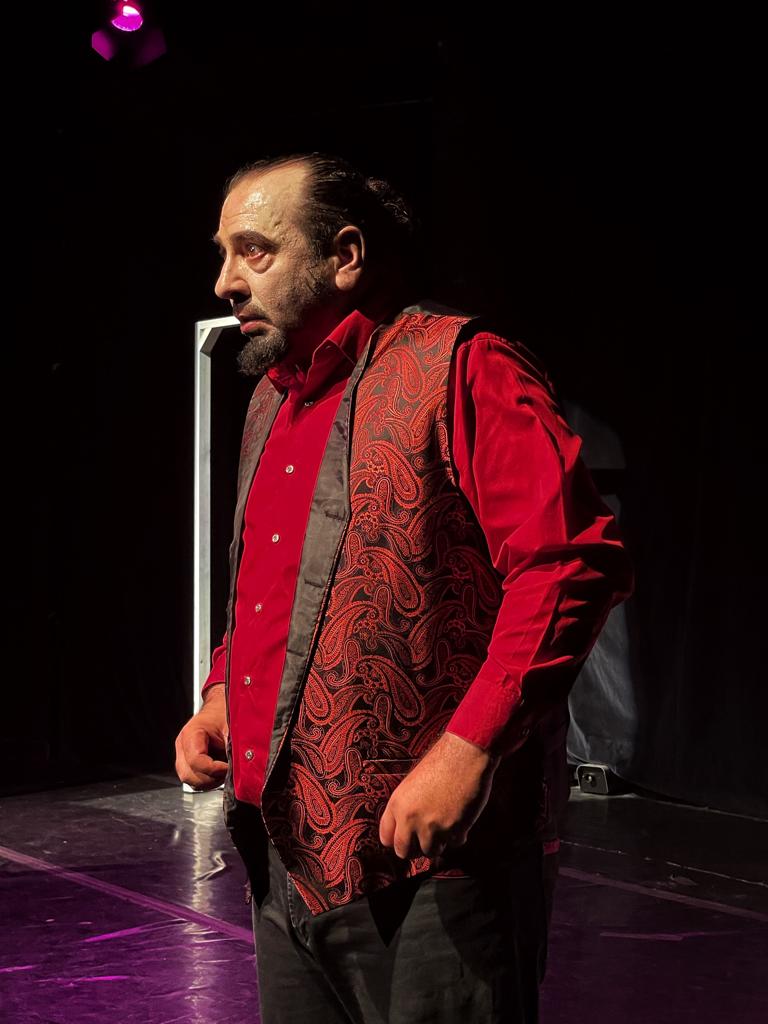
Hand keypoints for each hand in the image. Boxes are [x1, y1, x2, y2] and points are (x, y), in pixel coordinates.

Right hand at [174, 683, 228, 790]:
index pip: (196, 760)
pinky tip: (221, 771)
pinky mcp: (189, 763)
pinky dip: (209, 780)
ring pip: (191, 780)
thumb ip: (235, 745)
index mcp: (190, 734)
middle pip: (189, 774)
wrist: (219, 706)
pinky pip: (195, 779)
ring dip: (210, 780)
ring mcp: (183, 756)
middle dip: (211, 777)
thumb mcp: (231, 725)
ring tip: (225, 771)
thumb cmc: (224, 712)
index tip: (229, 768)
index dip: (214, 769)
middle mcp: (182, 746)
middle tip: (228, 771)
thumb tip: (243, 764)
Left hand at [378, 731, 499, 858]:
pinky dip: (458, 835)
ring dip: (439, 842)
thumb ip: (406, 809)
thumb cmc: (440, 763)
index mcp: (397, 804)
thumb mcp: (412, 784)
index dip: (397, 839)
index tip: (407, 838)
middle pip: (404, 852)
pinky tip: (461, 817)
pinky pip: (454, 843)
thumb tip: (407, 831)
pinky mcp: (453, 830)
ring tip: (446, 823)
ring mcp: (431, 827)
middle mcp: (410, 819)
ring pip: (430, 852)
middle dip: (415, 848)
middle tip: (426, 838)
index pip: (387, 838)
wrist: (464, 754)